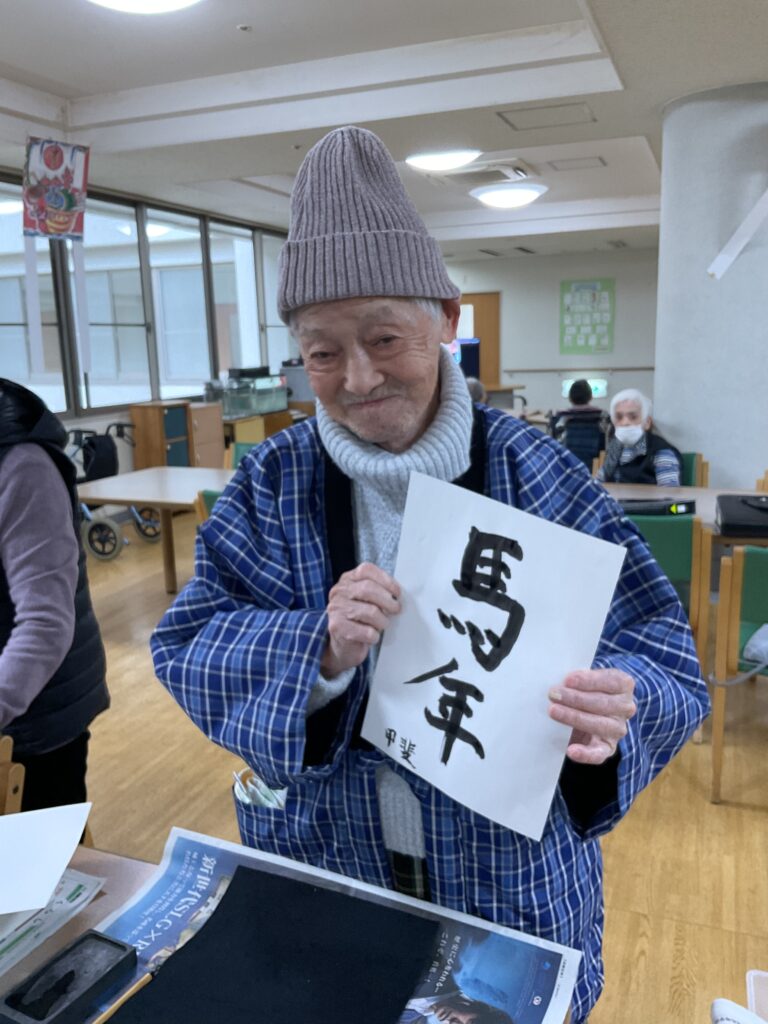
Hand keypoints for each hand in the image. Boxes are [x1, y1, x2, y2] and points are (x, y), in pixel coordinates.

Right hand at [321, 562, 400, 676]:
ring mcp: (336, 609)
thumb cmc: (360, 621)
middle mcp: (339, 592)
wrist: (343, 646)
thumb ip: (379, 592)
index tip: (397, 593)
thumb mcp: (368, 601)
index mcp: (347, 580)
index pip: (366, 570)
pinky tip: (371, 637)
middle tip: (396, 610)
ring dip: (382, 621)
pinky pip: (366, 631)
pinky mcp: (336, 627)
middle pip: (368, 589)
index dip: (385, 580)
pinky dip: (374, 636)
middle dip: (388, 601)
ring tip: (381, 625)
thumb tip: (398, 594)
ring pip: (370, 611)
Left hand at [548, 668, 635, 764]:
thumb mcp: (588, 678)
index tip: (568, 680)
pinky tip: (572, 750)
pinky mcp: (608, 747)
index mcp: (623, 685)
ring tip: (554, 711)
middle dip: (575, 699)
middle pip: (602, 703)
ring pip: (599, 725)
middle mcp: (625, 707)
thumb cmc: (588, 688)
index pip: (611, 681)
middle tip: (553, 694)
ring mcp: (617, 729)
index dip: (589, 681)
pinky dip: (585, 754)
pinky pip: (599, 753)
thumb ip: (579, 678)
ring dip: (574, 718)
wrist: (592, 710)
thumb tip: (561, 681)